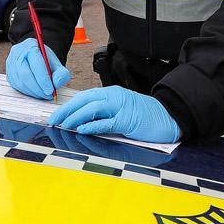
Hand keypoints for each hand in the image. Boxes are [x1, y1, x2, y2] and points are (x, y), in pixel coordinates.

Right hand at [6, 37, 70, 99]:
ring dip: (33, 92)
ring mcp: (11, 64)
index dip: (43, 79)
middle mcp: (17, 53)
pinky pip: (17, 86)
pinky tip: (36, 92)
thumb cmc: (47, 62)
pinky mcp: (9, 74)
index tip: (51, 90)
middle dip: (38, 88)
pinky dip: (28, 92)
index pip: (36, 64)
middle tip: (48, 95)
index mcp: (31, 46)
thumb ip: (61, 73)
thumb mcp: (57, 65)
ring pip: (20, 82)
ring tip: (44, 94)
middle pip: (25, 74)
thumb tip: (56, 83)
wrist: (37, 59)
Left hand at [48, 86, 180, 143]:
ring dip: (75, 118)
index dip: (68, 106)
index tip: (56, 116)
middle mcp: (115, 96)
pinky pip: (106, 122)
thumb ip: (105, 113)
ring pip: (92, 109)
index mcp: (112, 93)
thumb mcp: (122, 110)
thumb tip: (82, 122)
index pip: (84, 97)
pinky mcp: (127, 120)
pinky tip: (81, 130)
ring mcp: (121, 107)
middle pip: (84, 100)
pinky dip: (92, 126)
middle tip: (54, 121)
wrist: (169, 117)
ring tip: (64, 126)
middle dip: (66, 111)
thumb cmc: (146, 116)